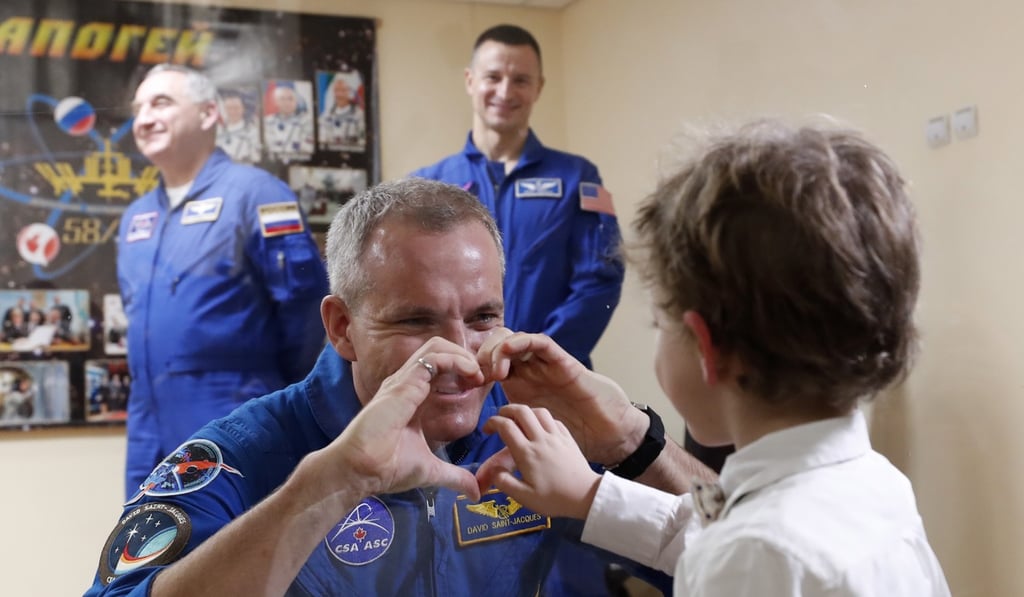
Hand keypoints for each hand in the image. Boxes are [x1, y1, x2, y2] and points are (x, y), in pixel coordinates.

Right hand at [317, 339, 485, 507]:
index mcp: (412, 396)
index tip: (480, 387)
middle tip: (482, 378)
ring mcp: (403, 381)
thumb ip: (455, 477)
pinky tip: (469, 376)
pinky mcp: (403, 384)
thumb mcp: (430, 470)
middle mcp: (407, 383)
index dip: (464, 370)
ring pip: (437, 346)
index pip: (440, 366)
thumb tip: (476, 491)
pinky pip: (432, 358)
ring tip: (477, 376)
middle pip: (440, 349)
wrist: (359, 471)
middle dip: (466, 358)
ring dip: (463, 356)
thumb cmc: (385, 468)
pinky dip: (456, 361)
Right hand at [476, 404, 599, 519]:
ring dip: (525, 412)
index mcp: (526, 453)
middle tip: (500, 419)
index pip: (505, 426)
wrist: (585, 496)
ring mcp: (556, 436)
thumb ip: (504, 482)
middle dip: (506, 410)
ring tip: (519, 421)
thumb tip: (494, 471)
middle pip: (521, 411)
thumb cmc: (553, 498)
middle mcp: (540, 439)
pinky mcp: (568, 438)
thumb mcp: (524, 497)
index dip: (492, 423)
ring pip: (538, 411)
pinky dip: (542, 419)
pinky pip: (553, 419)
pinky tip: (540, 428)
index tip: (487, 430)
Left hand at [478, 331, 648, 466]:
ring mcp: (545, 367)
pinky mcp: (562, 363)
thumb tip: (480, 481)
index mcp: (518, 393)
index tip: (466, 389)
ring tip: (492, 369)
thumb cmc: (571, 448)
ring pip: (515, 340)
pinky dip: (521, 342)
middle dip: (482, 357)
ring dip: (498, 349)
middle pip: (498, 350)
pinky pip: (540, 342)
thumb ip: (505, 462)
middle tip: (476, 375)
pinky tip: (508, 354)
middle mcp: (530, 376)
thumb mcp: (529, 457)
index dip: (474, 375)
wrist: (607, 441)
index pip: (489, 372)